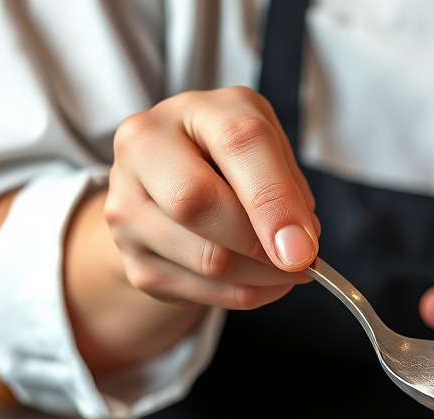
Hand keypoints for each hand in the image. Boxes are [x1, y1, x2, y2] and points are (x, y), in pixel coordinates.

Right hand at [105, 87, 318, 309]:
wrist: (171, 193)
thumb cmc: (231, 166)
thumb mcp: (268, 153)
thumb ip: (288, 189)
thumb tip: (298, 244)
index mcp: (193, 109)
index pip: (238, 144)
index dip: (276, 200)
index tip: (306, 248)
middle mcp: (144, 147)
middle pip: (198, 203)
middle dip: (261, 245)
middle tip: (300, 262)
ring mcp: (127, 207)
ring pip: (207, 259)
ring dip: (263, 277)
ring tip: (287, 270)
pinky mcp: (135, 261)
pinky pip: (203, 292)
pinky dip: (247, 294)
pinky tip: (262, 282)